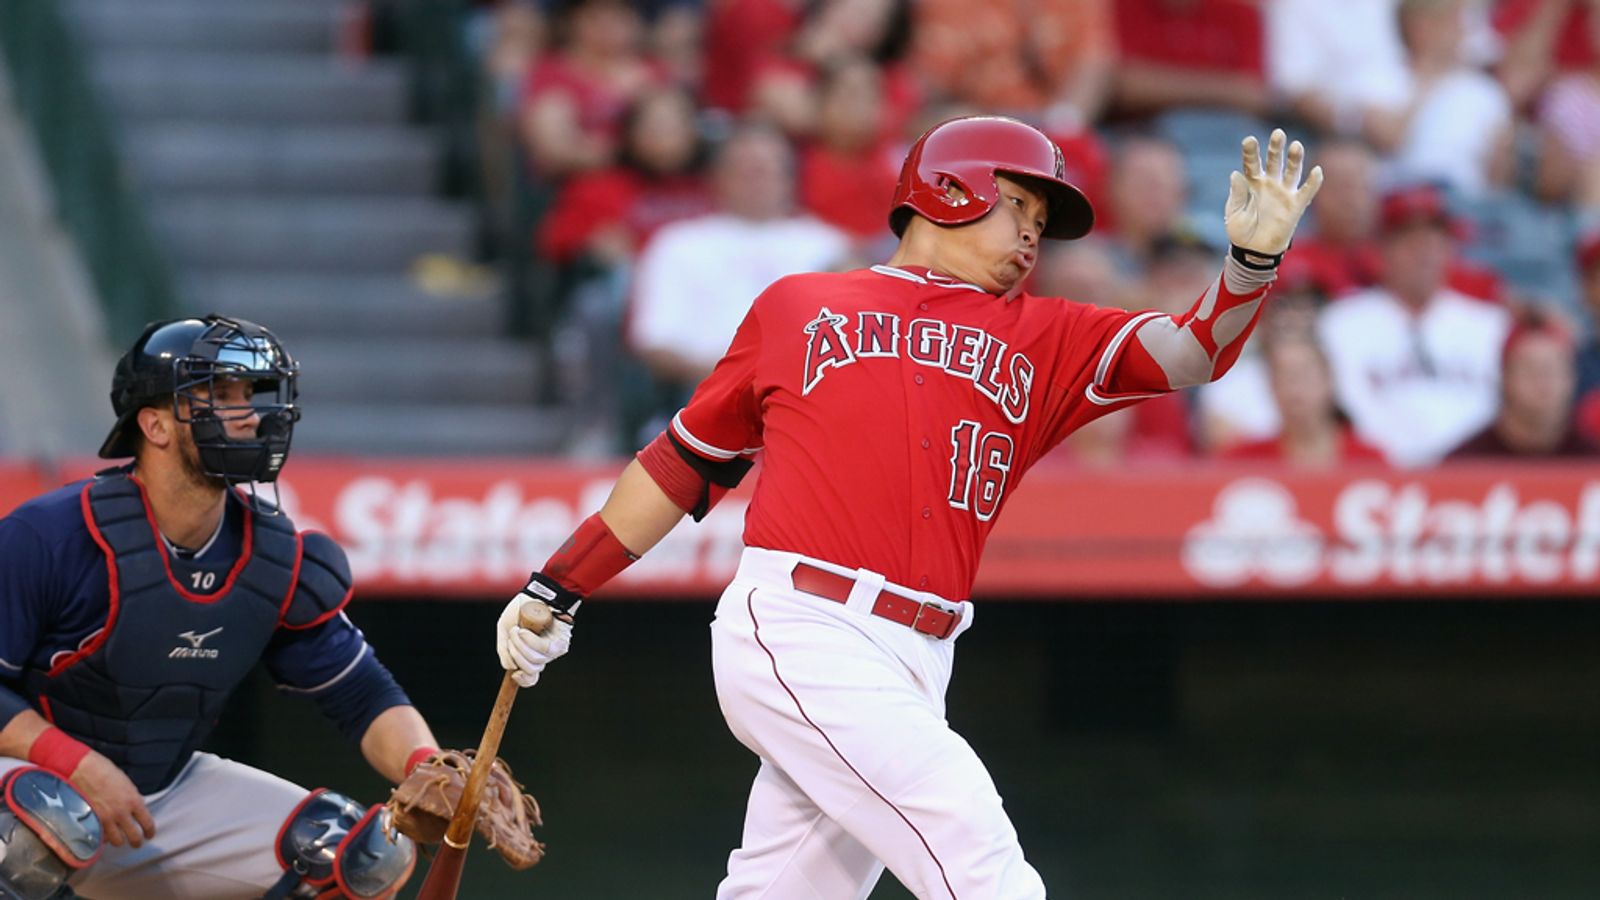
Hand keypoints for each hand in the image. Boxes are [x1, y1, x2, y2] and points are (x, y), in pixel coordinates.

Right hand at [70, 751, 154, 847]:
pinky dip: (103, 838)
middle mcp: (121, 813)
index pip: (147, 823)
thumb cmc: (104, 771)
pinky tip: (103, 834)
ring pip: (117, 841)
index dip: (150, 832)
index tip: (149, 835)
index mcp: (134, 801)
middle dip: (137, 842)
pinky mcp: (91, 822)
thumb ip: (132, 799)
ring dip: (119, 841)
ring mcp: (105, 819)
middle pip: (134, 837)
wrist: (82, 769)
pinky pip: (100, 837)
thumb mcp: (126, 784)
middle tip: (136, 843)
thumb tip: (136, 810)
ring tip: (119, 839)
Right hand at [495, 591, 573, 687]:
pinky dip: (531, 641)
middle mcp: (543, 656)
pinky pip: (544, 649)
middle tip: (512, 635)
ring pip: (536, 661)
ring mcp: (553, 651)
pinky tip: (525, 631)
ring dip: (521, 645)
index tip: (515, 674)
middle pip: (530, 670)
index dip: (523, 680)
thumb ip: (504, 649)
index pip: (530, 678)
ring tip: (517, 629)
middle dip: (516, 654)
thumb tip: (510, 667)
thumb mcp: (505, 629)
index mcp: (530, 655)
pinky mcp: (561, 643)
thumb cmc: (521, 610)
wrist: (535, 594)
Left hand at [1224, 128, 1323, 256]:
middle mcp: (1269, 184)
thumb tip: (1236, 174)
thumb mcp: (1234, 214)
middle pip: (1274, 161)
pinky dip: (1313, 182)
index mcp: (1251, 184)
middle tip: (1278, 133)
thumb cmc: (1241, 232)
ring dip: (1295, 159)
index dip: (1251, 152)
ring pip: (1292, 171)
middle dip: (1276, 148)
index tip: (1249, 140)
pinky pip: (1306, 191)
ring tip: (1296, 145)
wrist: (1254, 252)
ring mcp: (1283, 193)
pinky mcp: (1296, 206)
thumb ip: (1236, 195)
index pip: (1251, 164)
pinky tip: (1316, 170)